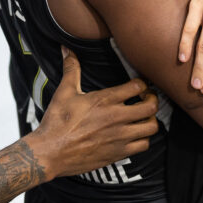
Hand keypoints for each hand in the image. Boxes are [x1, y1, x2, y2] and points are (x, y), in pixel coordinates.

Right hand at [31, 49, 159, 179]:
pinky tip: (135, 134)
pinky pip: (143, 145)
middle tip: (147, 99)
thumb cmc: (56, 123)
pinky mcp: (118, 153)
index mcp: (105, 100)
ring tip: (143, 117)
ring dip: (150, 120)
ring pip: (152, 127)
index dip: (143, 83)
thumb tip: (67, 50)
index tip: (140, 85)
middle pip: (151, 106)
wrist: (50, 153)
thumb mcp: (64, 93)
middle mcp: (116, 117)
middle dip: (152, 100)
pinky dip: (143, 139)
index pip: (138, 86)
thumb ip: (71, 70)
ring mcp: (119, 137)